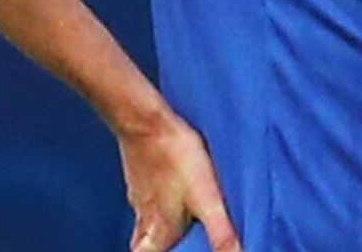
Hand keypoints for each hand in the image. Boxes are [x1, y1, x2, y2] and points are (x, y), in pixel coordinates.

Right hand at [118, 110, 239, 251]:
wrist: (147, 122)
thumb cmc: (177, 159)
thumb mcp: (207, 199)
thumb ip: (221, 232)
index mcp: (159, 230)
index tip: (175, 251)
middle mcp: (145, 217)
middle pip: (143, 243)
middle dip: (159, 247)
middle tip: (176, 242)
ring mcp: (140, 194)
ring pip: (145, 221)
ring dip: (160, 225)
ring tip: (180, 221)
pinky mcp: (140, 174)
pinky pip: (147, 196)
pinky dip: (158, 201)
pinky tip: (173, 189)